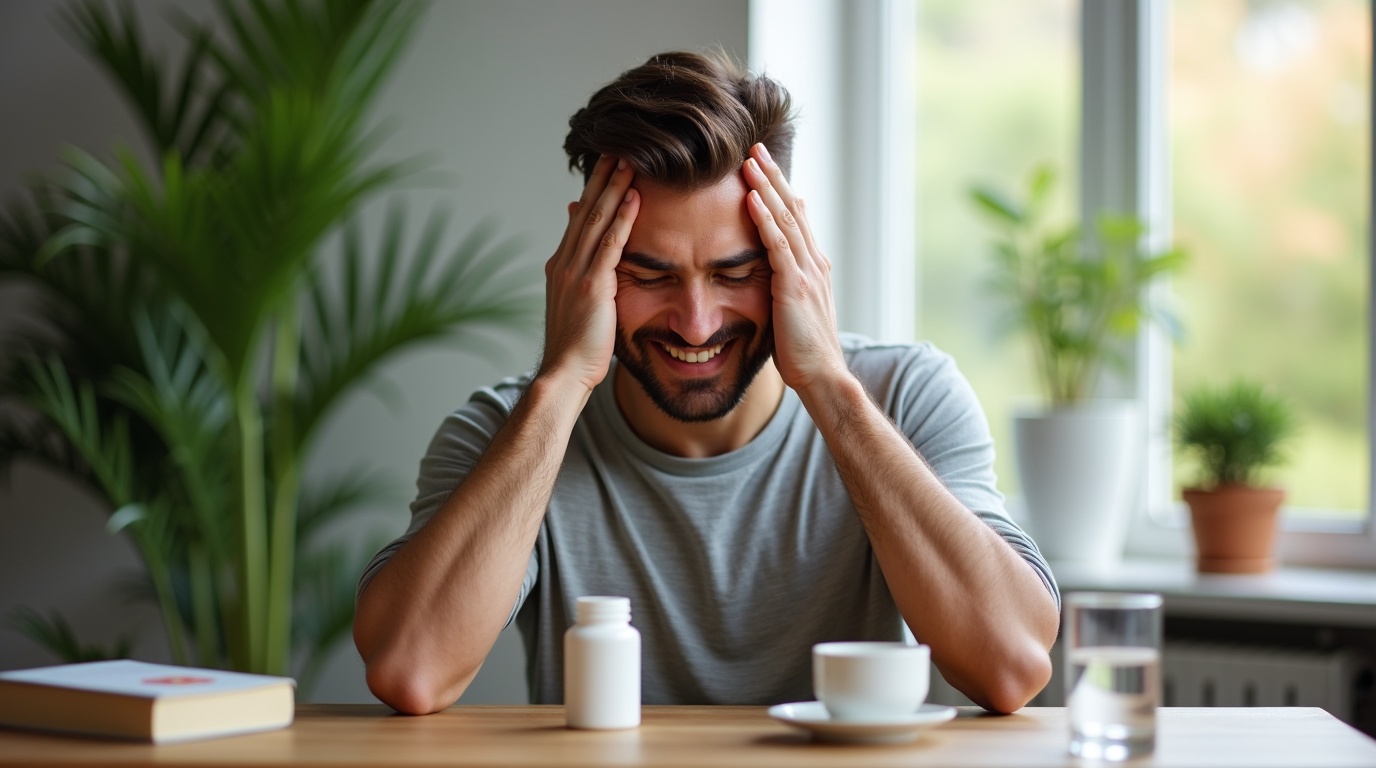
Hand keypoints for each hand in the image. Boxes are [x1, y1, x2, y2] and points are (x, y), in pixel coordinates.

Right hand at [538, 156, 639, 392]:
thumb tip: (594, 261)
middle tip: (617, 146)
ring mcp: (575, 273)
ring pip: (596, 220)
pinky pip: (610, 244)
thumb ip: (586, 277)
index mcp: (560, 265)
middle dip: (601, 177)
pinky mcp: (591, 286)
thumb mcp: (578, 305)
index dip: (593, 190)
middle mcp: (564, 262)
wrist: (563, 373)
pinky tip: (634, 197)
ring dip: (613, 187)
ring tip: (628, 159)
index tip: (607, 165)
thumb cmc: (577, 347)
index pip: (579, 218)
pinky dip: (622, 218)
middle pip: (585, 210)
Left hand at [741, 144, 847, 392]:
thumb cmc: (804, 352)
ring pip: (785, 219)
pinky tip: (751, 197)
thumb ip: (786, 288)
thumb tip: (773, 277)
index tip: (762, 167)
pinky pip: (777, 245)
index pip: (796, 218)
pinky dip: (764, 218)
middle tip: (755, 147)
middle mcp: (813, 262)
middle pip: (792, 208)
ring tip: (749, 160)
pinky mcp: (795, 286)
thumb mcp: (794, 311)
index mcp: (813, 267)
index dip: (780, 190)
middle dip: (773, 176)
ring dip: (767, 186)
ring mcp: (806, 272)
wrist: (823, 376)